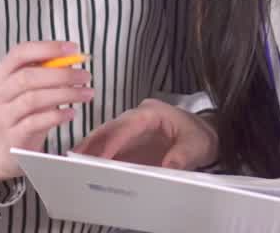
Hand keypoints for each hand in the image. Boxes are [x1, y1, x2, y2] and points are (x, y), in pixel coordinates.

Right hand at [0, 41, 93, 188]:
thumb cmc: (18, 113)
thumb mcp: (27, 90)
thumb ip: (44, 74)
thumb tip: (72, 59)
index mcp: (0, 74)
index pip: (20, 52)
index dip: (48, 48)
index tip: (73, 48)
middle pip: (28, 76)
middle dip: (61, 74)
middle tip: (85, 75)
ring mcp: (3, 115)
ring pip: (34, 99)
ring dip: (65, 93)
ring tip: (86, 93)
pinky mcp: (12, 136)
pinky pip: (36, 122)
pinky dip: (57, 116)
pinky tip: (72, 113)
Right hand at [72, 98, 217, 170]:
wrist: (205, 137)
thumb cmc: (200, 137)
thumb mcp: (197, 146)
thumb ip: (183, 155)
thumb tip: (169, 165)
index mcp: (153, 112)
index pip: (129, 124)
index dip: (114, 139)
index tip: (103, 155)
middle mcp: (138, 117)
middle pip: (111, 127)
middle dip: (93, 143)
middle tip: (76, 158)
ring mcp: (132, 130)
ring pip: (106, 136)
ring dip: (91, 149)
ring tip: (74, 163)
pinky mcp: (130, 142)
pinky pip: (111, 147)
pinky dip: (98, 156)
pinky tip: (86, 166)